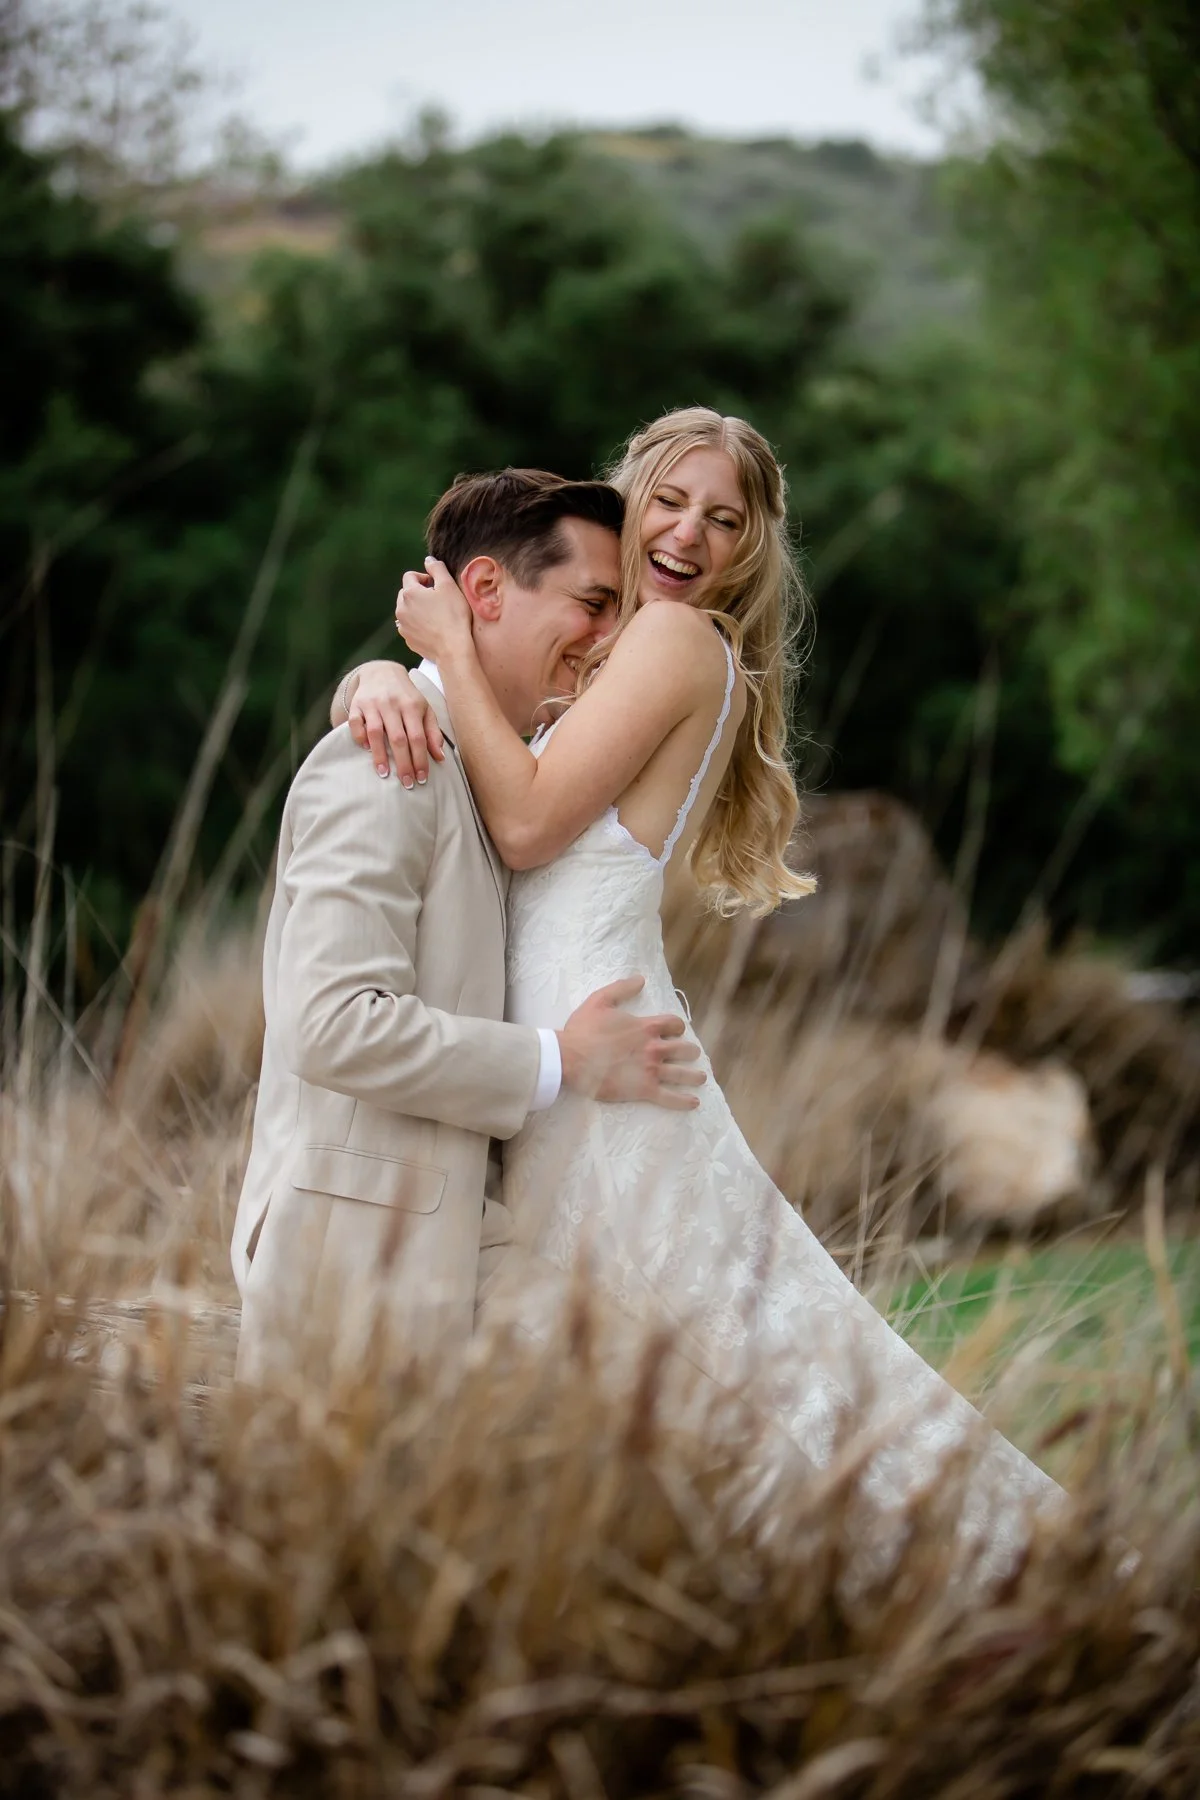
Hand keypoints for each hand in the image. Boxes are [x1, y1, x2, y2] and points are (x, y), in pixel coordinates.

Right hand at [346, 661, 445, 785]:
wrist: (381, 671)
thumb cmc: (406, 696)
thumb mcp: (424, 709)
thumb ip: (432, 732)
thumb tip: (440, 758)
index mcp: (412, 706)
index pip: (418, 737)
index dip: (420, 759)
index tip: (422, 778)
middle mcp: (393, 704)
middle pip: (398, 738)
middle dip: (403, 763)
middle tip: (407, 783)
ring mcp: (373, 704)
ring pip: (376, 732)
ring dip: (380, 755)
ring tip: (384, 774)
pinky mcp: (357, 704)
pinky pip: (355, 723)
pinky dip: (359, 736)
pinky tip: (365, 749)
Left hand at [394, 557, 472, 663]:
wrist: (453, 648)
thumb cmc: (453, 615)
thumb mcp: (449, 586)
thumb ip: (437, 568)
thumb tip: (428, 560)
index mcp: (409, 593)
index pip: (410, 576)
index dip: (425, 578)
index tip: (437, 586)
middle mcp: (401, 608)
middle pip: (406, 593)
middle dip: (420, 593)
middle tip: (438, 600)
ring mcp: (402, 625)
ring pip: (407, 610)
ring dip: (418, 608)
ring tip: (436, 615)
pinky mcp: (408, 639)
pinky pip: (410, 625)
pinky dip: (418, 623)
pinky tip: (433, 627)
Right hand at [558, 977, 704, 1111]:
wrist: (569, 1059)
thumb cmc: (583, 1030)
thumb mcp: (600, 1000)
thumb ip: (622, 988)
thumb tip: (641, 979)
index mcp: (646, 1027)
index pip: (675, 1024)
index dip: (677, 1027)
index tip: (675, 1032)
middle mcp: (654, 1048)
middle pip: (685, 1049)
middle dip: (689, 1051)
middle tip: (690, 1054)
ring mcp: (651, 1070)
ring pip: (683, 1074)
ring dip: (694, 1075)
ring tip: (700, 1077)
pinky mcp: (644, 1090)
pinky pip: (670, 1098)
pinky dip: (684, 1101)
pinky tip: (694, 1102)